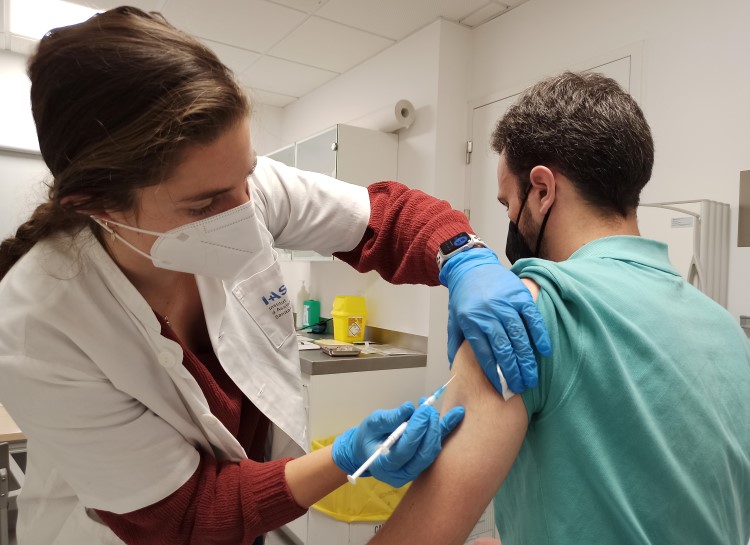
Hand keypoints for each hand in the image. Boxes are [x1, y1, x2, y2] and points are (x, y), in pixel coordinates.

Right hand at [332, 402, 464, 487]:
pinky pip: (436, 447)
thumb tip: (409, 408)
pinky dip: (446, 429)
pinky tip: (457, 414)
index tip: (423, 410)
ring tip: (430, 408)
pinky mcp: (422, 464)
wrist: (367, 449)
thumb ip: (389, 418)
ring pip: (432, 451)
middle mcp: (401, 474)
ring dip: (436, 428)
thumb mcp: (372, 423)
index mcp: (384, 467)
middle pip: (423, 454)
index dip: (416, 430)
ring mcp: (413, 472)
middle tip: (428, 408)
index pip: (405, 451)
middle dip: (430, 428)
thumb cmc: (368, 436)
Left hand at [439, 247, 551, 393]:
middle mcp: (489, 314)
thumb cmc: (463, 296)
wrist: (471, 266)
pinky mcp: (520, 296)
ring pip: (519, 337)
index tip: (502, 388)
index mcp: (471, 322)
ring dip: (527, 359)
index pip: (485, 353)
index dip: (495, 373)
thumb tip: (455, 368)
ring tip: (532, 377)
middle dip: (514, 371)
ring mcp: (506, 304)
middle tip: (521, 387)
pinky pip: (532, 318)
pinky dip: (540, 335)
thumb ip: (455, 344)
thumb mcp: (454, 320)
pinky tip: (544, 351)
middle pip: (504, 348)